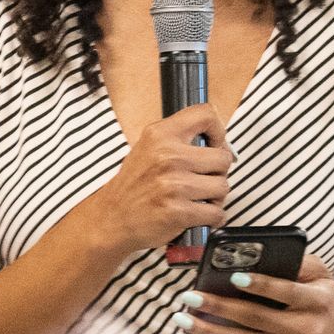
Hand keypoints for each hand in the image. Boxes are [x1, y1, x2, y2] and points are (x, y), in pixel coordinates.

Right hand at [76, 104, 232, 258]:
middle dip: (218, 172)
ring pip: (222, 186)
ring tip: (200, 199)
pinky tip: (200, 215)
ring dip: (216, 197)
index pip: (206, 115)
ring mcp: (174, 184)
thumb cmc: (132, 186)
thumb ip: (179, 140)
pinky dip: (213, 217)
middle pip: (223, 158)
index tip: (216, 145)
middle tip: (205, 179)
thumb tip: (219, 143)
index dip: (218, 131)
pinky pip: (217, 212)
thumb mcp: (148, 148)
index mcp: (160, 135)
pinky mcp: (179, 211)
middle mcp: (168, 156)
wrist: (111, 219)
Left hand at [176, 253, 333, 333]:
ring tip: (185, 320)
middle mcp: (311, 331)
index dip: (261, 284)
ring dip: (212, 332)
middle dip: (220, 307)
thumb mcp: (320, 276)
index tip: (233, 276)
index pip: (288, 292)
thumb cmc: (322, 301)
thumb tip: (255, 256)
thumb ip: (297, 262)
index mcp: (320, 301)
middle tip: (190, 297)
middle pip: (259, 319)